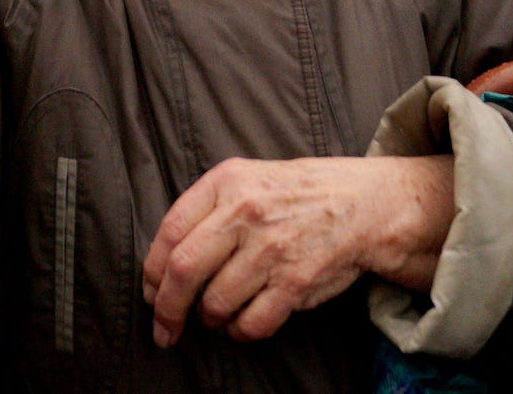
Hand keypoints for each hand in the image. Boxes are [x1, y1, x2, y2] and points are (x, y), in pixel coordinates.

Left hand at [141, 155, 451, 346]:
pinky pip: (250, 324)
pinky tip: (244, 320)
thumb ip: (203, 211)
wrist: (362, 202)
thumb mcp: (245, 180)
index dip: (152, 272)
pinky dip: (240, 331)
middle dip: (167, 310)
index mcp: (226, 182)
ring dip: (211, 319)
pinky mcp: (296, 281)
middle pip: (184, 272)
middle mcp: (246, 212)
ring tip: (219, 312)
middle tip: (165, 329)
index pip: (170, 232)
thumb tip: (160, 267)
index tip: (151, 294)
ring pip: (215, 304)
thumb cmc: (294, 195)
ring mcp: (272, 248)